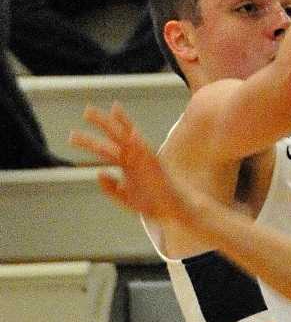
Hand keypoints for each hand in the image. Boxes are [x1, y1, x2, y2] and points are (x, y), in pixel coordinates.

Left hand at [69, 103, 183, 221]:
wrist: (171, 209)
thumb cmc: (152, 202)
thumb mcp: (124, 196)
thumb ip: (110, 187)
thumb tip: (99, 173)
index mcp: (132, 162)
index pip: (119, 140)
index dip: (114, 124)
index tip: (102, 112)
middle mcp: (137, 156)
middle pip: (118, 134)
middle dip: (103, 122)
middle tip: (87, 111)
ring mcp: (143, 160)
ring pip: (123, 139)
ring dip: (109, 126)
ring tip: (95, 115)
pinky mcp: (151, 167)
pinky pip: (143, 152)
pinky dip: (137, 142)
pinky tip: (131, 133)